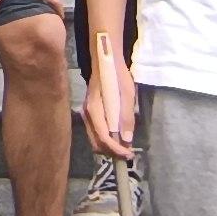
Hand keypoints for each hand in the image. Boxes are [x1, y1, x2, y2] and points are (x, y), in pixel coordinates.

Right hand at [82, 44, 136, 160]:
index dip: (116, 149)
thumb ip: (126, 117)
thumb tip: (127, 139)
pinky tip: (117, 137)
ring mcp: (87, 113)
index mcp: (95, 110)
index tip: (129, 155)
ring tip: (124, 148)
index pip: (104, 137)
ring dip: (109, 146)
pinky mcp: (90, 111)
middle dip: (112, 151)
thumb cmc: (117, 75)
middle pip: (97, 142)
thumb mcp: (127, 95)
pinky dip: (106, 139)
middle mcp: (87, 114)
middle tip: (128, 154)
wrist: (106, 60)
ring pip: (95, 138)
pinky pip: (96, 131)